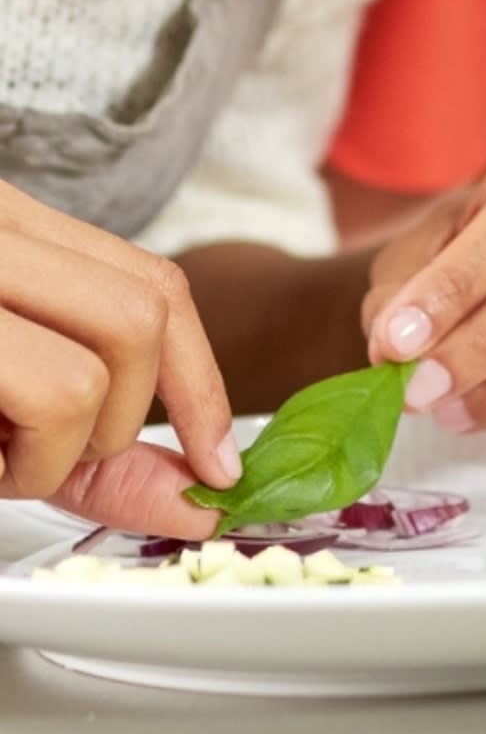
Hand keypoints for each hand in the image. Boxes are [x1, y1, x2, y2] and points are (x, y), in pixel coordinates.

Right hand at [0, 181, 239, 534]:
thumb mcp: (12, 413)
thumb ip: (98, 456)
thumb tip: (198, 503)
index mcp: (18, 230)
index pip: (157, 284)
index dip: (201, 380)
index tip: (216, 459)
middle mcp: (2, 231)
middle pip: (148, 313)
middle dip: (124, 420)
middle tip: (46, 457)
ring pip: (109, 360)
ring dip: (63, 453)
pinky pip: (58, 394)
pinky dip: (27, 463)